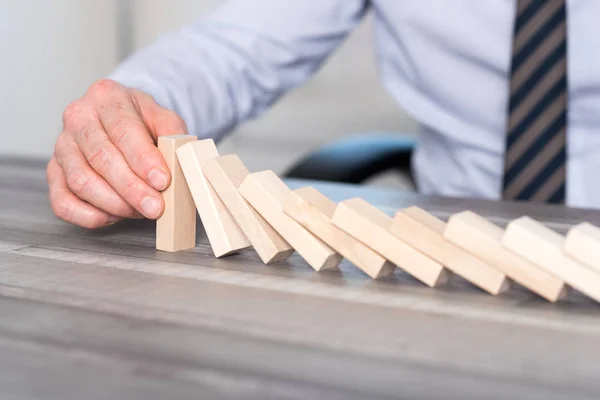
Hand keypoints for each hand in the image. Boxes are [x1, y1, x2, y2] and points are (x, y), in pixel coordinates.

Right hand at [48, 79, 187, 227]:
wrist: (120, 121)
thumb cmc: (141, 122)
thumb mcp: (163, 117)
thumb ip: (173, 134)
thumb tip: (177, 159)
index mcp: (106, 97)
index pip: (123, 129)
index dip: (143, 159)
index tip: (162, 181)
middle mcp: (78, 118)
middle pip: (101, 157)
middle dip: (132, 188)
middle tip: (155, 207)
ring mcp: (62, 146)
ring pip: (81, 181)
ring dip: (114, 203)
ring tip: (140, 210)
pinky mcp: (54, 172)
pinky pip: (62, 201)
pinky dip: (89, 215)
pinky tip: (114, 216)